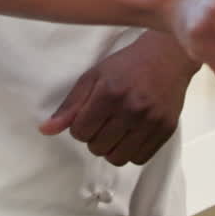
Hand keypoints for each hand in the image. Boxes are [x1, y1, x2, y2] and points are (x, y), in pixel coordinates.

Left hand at [39, 31, 197, 164]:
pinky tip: (132, 134)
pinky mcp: (166, 130)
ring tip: (117, 130)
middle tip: (104, 120)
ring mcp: (151, 121)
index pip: (80, 132)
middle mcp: (132, 108)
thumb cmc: (127, 64)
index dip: (80, 126)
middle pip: (97, 148)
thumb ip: (70, 105)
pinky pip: (139, 159)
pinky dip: (131, 151)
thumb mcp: (94, 76)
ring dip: (112, 148)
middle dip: (95, 137)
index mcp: (110, 92)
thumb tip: (45, 130)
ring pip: (117, 159)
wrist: (169, 56)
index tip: (89, 114)